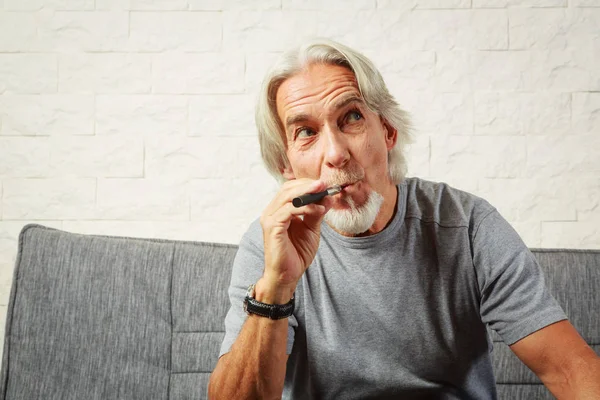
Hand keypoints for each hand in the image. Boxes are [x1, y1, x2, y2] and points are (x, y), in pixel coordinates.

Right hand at [258, 179, 332, 302]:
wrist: (287, 276)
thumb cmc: (296, 254)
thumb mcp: (311, 230)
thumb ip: (316, 213)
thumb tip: (327, 198)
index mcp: (278, 210)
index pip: (290, 189)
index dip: (307, 184)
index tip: (325, 184)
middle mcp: (271, 212)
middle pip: (288, 189)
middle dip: (307, 185)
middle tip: (324, 183)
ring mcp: (269, 218)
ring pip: (287, 196)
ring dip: (307, 193)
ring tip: (323, 192)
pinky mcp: (272, 227)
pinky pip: (289, 211)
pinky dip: (305, 207)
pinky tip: (318, 210)